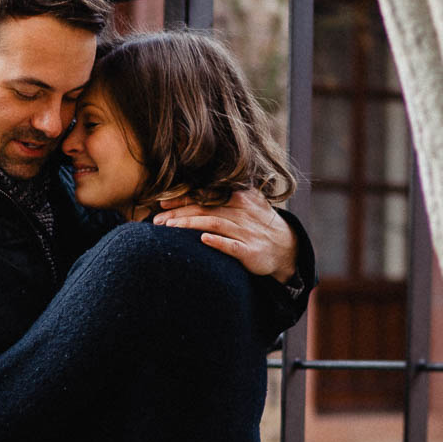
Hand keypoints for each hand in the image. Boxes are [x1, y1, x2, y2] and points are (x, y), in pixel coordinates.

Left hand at [154, 189, 297, 282]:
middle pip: (205, 209)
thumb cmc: (256, 223)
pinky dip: (217, 241)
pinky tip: (203, 239)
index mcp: (238, 197)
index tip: (161, 202)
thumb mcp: (246, 202)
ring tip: (169, 228)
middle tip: (157, 220)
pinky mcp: (250, 251)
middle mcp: (242, 211)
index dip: (183, 198)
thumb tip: (191, 190)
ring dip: (190, 225)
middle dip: (178, 213)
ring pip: (214, 224)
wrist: (285, 246)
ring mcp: (246, 231)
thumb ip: (223, 196)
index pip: (206, 195)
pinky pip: (232, 246)